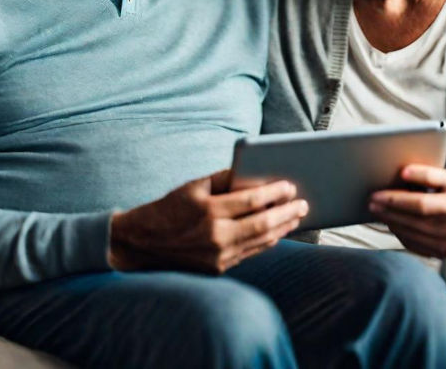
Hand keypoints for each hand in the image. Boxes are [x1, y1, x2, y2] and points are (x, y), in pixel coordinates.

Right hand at [108, 169, 307, 273]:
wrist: (141, 243)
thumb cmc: (170, 207)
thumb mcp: (194, 185)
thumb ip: (225, 179)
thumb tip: (256, 175)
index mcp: (208, 211)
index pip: (251, 200)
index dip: (274, 193)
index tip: (290, 185)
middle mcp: (215, 236)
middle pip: (262, 224)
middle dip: (287, 213)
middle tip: (304, 203)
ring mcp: (217, 256)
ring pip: (260, 241)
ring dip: (282, 228)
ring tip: (297, 216)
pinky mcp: (217, 269)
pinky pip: (250, 252)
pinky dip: (267, 241)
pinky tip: (278, 231)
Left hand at [369, 165, 445, 257]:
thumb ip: (428, 173)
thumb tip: (403, 172)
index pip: (420, 204)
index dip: (396, 200)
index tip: (377, 194)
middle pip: (412, 220)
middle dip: (388, 211)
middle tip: (371, 202)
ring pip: (411, 234)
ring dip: (390, 222)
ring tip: (377, 210)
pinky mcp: (441, 253)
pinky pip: (413, 244)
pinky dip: (399, 233)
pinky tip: (391, 221)